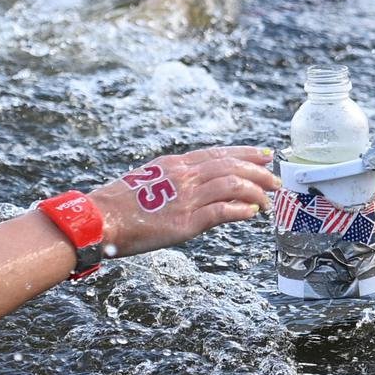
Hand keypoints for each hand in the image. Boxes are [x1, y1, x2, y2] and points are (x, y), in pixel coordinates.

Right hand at [90, 146, 278, 256]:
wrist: (99, 219)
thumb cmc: (115, 205)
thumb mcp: (146, 182)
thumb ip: (172, 182)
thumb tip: (192, 189)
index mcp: (173, 164)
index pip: (217, 153)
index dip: (244, 152)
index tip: (264, 155)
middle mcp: (183, 176)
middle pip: (231, 166)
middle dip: (259, 171)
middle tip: (275, 180)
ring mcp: (186, 198)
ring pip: (233, 185)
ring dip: (256, 191)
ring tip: (268, 200)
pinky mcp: (185, 222)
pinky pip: (223, 211)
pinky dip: (241, 210)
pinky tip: (251, 213)